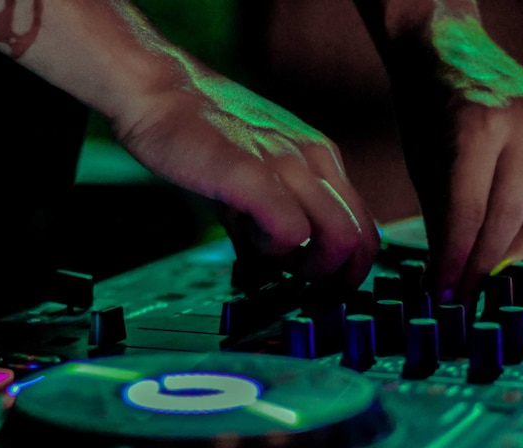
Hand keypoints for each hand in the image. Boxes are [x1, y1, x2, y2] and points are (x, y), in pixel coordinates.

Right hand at [115, 55, 380, 290]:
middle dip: (336, 276)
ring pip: (340, 237)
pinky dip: (275, 250)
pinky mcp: (253, 174)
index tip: (322, 280)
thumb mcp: (254, 170)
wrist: (158, 91)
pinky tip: (246, 237)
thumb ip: (274, 210)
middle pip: (362, 238)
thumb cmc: (200, 132)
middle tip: (300, 282)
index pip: (364, 224)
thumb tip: (278, 257)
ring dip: (309, 267)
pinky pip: (292, 229)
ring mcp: (287, 165)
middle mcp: (314, 159)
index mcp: (320, 157)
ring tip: (270, 256)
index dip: (349, 265)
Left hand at [386, 13, 522, 308]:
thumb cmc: (426, 109)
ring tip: (488, 270)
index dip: (453, 265)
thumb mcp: (421, 162)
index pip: (466, 216)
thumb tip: (452, 274)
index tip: (442, 297)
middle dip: (481, 267)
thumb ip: (441, 214)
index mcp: (476, 125)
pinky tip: (521, 236)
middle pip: (507, 220)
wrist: (452, 51)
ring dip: (517, 250)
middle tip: (462, 297)